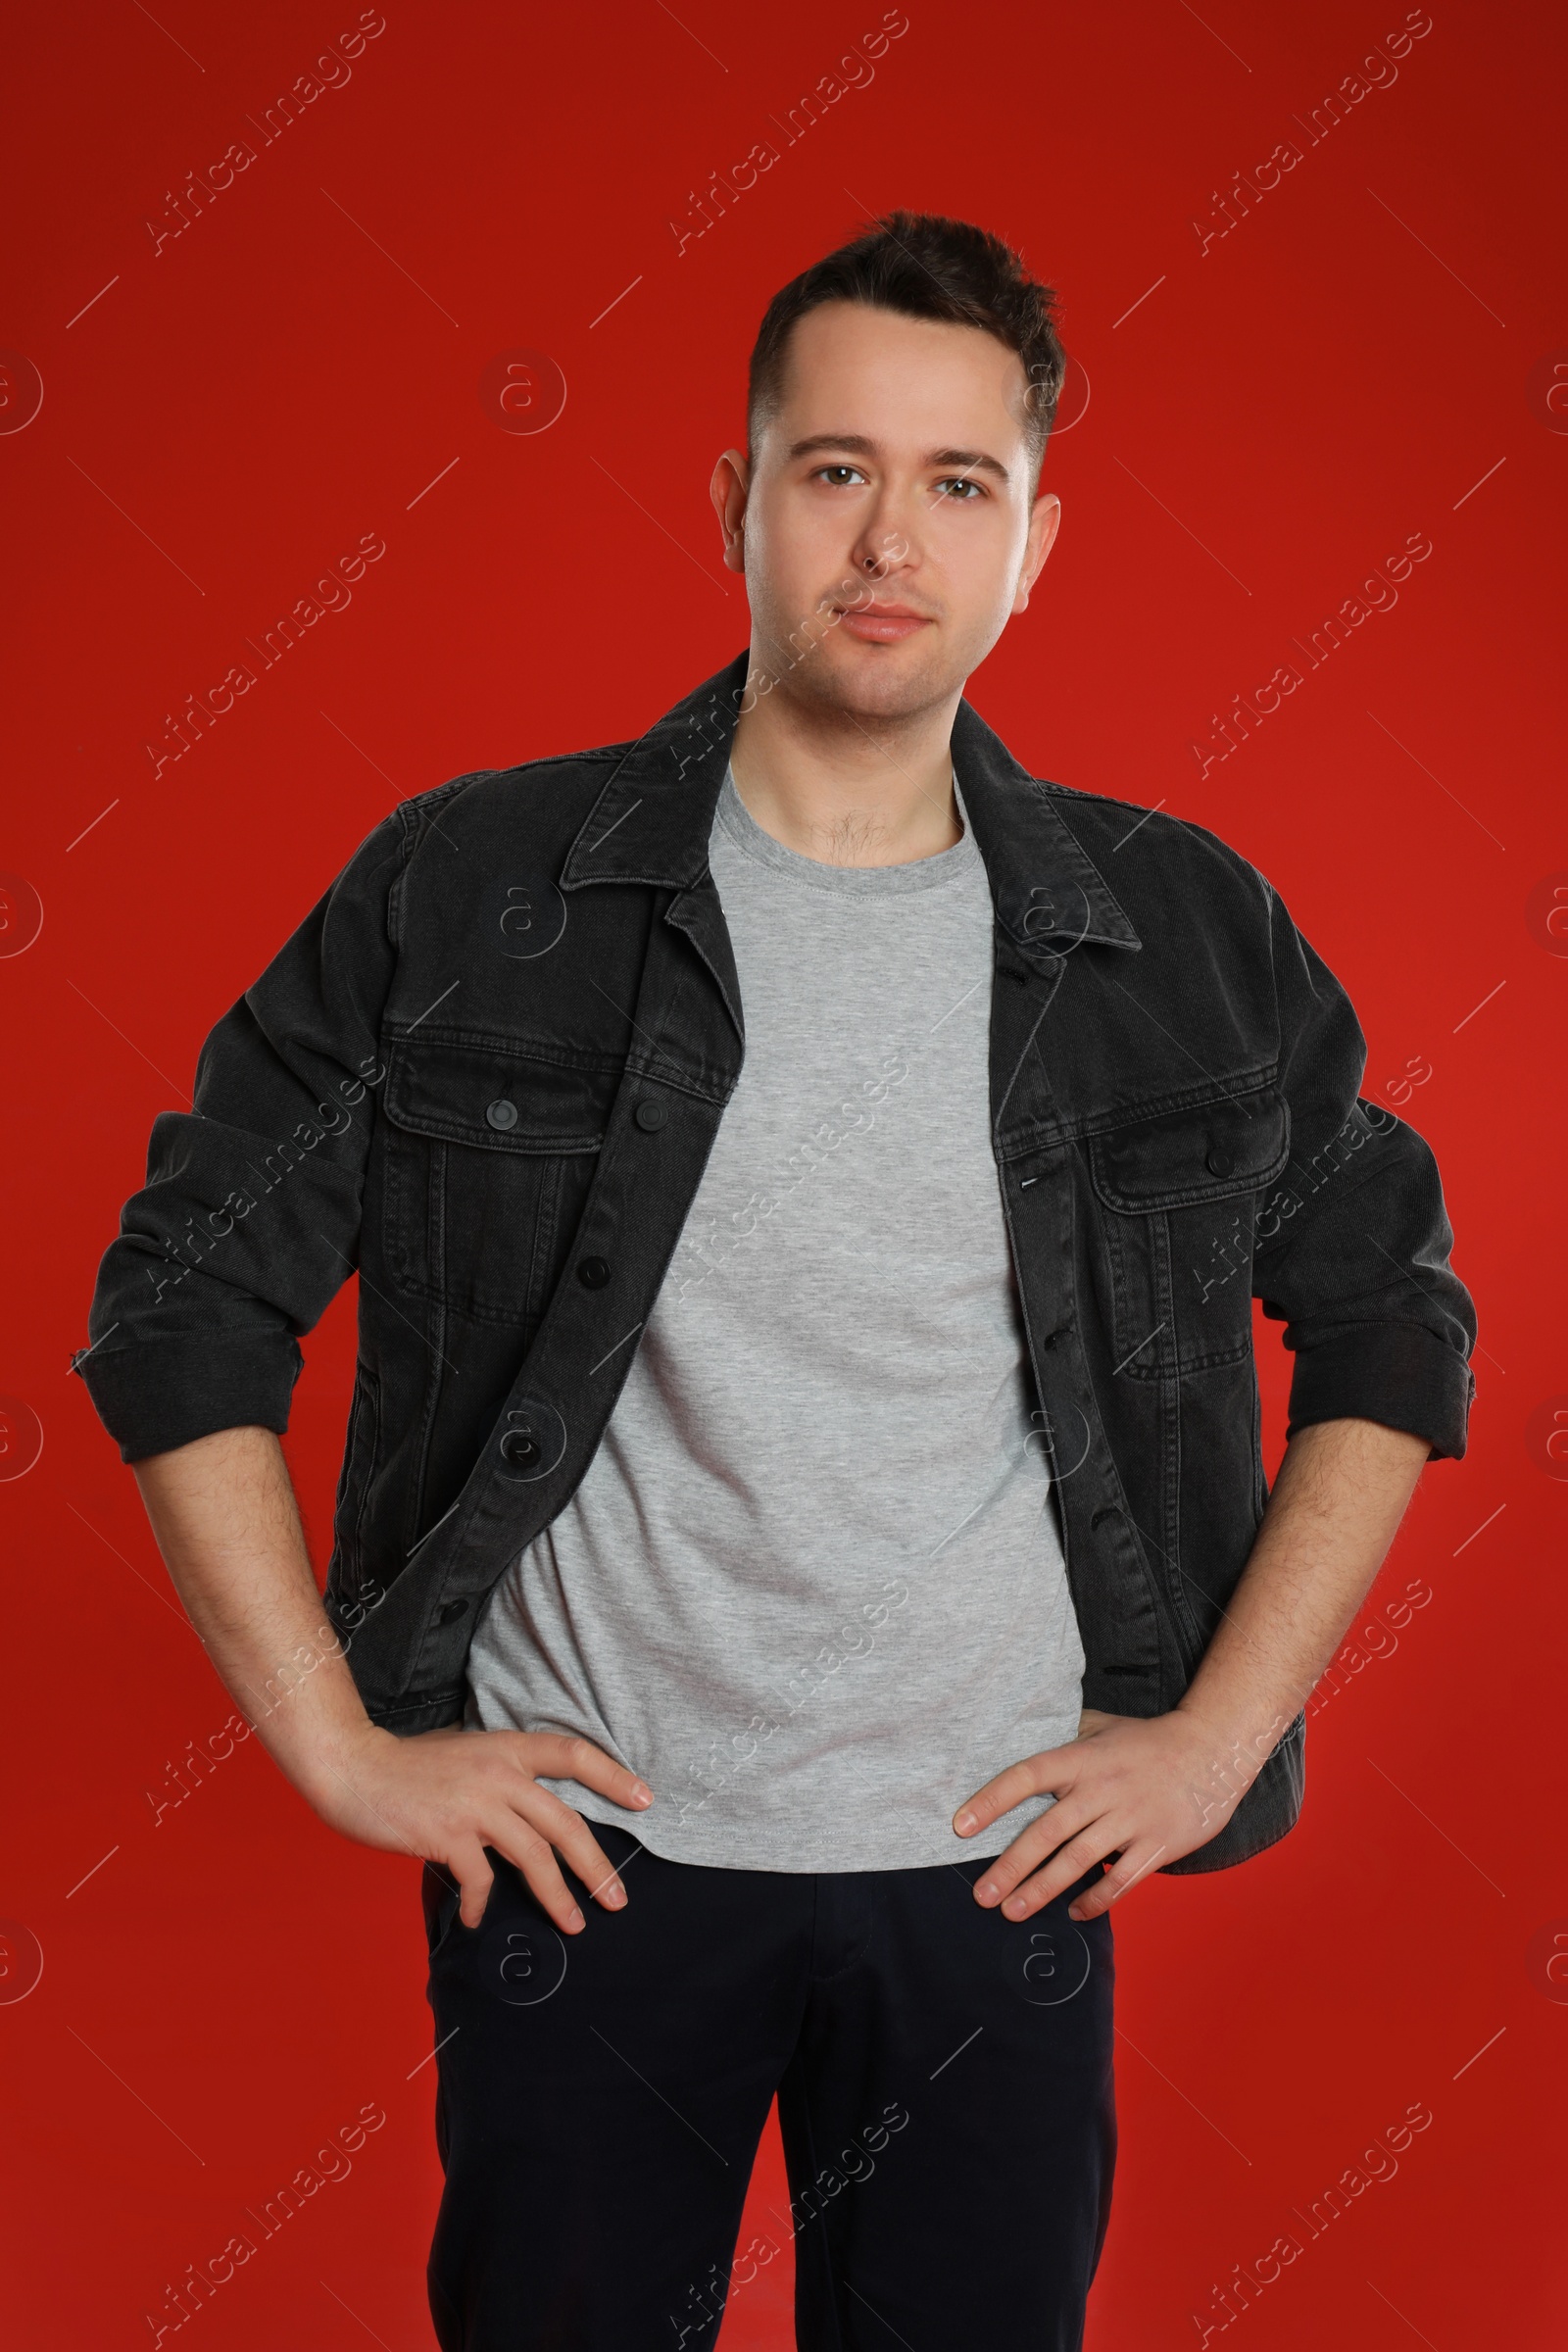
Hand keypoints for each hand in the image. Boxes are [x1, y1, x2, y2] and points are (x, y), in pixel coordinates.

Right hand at [304, 1722, 654, 1934]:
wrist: (355, 1768)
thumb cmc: (409, 1765)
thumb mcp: (466, 1754)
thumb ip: (500, 1776)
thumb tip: (532, 1813)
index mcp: (506, 1748)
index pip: (574, 1753)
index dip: (613, 1776)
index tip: (645, 1799)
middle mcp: (498, 1773)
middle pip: (565, 1823)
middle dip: (596, 1866)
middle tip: (617, 1899)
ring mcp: (474, 1804)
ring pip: (535, 1855)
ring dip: (559, 1896)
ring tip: (574, 1924)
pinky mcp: (447, 1834)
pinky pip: (481, 1879)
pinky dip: (484, 1903)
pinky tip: (479, 1917)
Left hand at [952, 1705, 1260, 1922]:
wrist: (1212, 1752)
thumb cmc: (1147, 1740)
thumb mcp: (1101, 1726)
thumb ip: (1064, 1736)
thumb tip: (1020, 1733)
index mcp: (1082, 1759)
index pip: (1026, 1776)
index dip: (991, 1800)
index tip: (961, 1827)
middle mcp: (1102, 1790)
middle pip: (1047, 1831)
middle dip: (1011, 1866)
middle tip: (982, 1895)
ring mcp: (1130, 1819)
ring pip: (1078, 1861)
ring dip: (1042, 1889)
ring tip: (1012, 1911)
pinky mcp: (1156, 1845)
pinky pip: (1120, 1879)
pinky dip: (1095, 1899)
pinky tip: (1073, 1912)